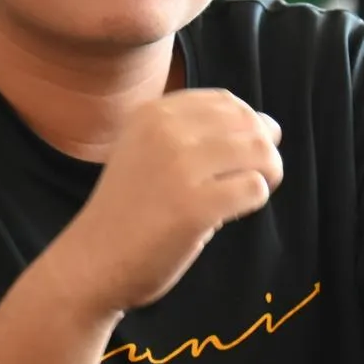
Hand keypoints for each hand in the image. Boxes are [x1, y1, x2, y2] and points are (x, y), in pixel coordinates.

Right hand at [53, 90, 282, 313]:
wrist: (93, 262)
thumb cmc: (130, 213)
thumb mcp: (148, 152)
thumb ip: (197, 135)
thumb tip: (270, 125)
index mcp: (153, 113)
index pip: (224, 101)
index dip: (245, 124)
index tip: (238, 154)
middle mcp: (165, 130)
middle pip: (248, 123)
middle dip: (261, 150)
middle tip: (250, 179)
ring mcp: (180, 167)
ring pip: (259, 151)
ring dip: (265, 174)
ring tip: (244, 194)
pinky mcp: (195, 206)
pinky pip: (254, 189)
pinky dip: (253, 201)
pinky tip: (229, 214)